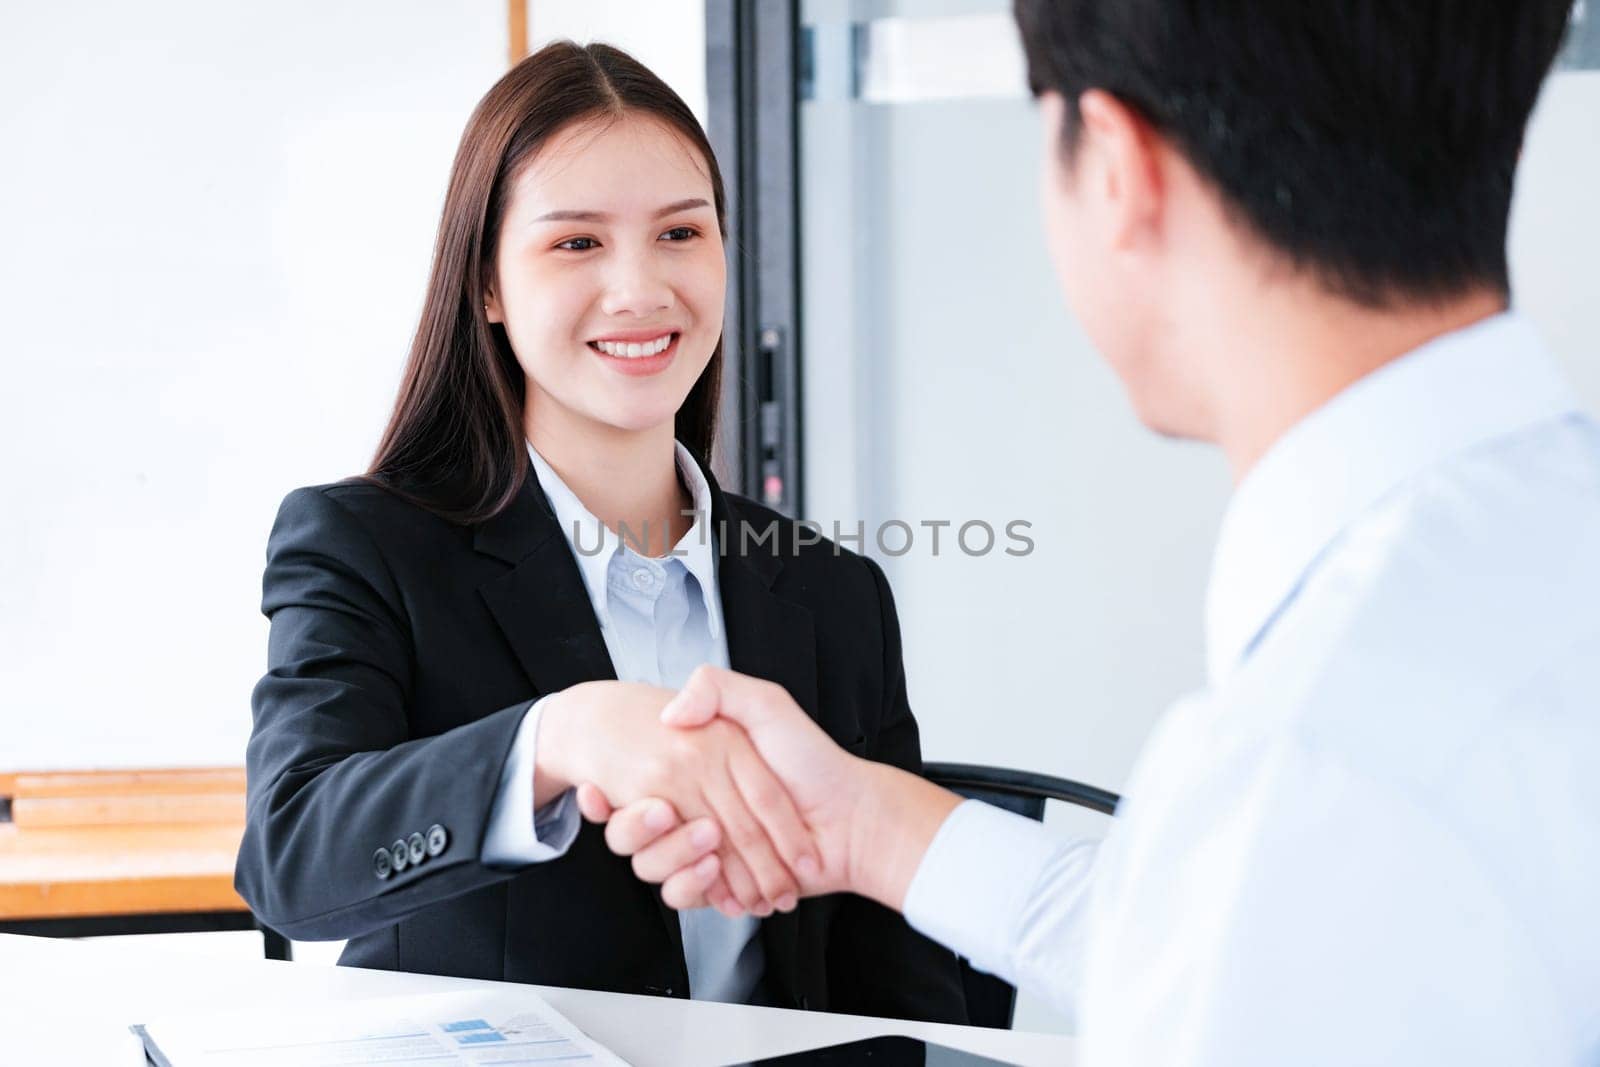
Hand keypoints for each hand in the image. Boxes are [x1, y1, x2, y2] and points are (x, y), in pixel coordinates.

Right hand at [578, 667, 962, 913]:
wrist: (853, 820)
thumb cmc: (814, 760)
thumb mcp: (766, 705)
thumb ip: (716, 689)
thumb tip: (668, 713)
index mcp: (696, 765)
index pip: (643, 781)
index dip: (626, 790)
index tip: (613, 790)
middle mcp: (695, 805)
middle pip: (640, 827)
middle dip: (644, 827)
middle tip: (667, 813)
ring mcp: (703, 847)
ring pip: (653, 864)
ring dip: (673, 857)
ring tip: (707, 842)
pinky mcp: (718, 884)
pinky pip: (683, 893)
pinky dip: (696, 888)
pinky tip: (712, 872)